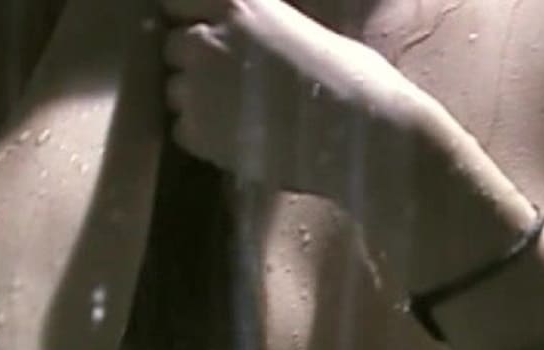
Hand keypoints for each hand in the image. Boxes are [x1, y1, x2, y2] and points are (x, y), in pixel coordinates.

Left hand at [162, 0, 429, 196]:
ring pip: (176, 91)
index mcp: (237, 3)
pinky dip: (205, 138)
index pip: (177, 1)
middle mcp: (206, 37)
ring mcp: (196, 87)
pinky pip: (184, 131)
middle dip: (197, 63)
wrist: (369, 133)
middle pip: (174, 47)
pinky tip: (244, 141)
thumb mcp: (299, 29)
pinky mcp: (197, 133)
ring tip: (245, 117)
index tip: (211, 37)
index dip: (192, 20)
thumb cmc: (355, 77)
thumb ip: (257, 28)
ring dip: (199, 102)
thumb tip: (241, 40)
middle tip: (238, 87)